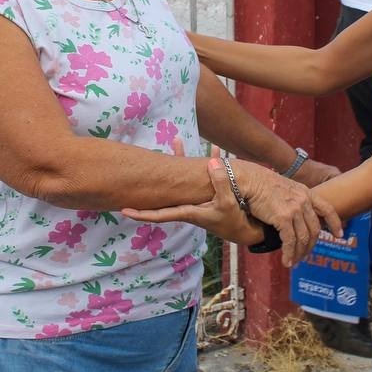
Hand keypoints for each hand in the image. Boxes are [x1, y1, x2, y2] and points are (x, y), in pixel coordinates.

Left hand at [121, 149, 266, 248]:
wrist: (247, 231)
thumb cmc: (235, 221)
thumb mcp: (228, 203)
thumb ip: (220, 183)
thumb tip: (212, 161)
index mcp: (189, 212)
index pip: (159, 215)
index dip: (141, 213)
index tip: (124, 210)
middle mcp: (189, 206)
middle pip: (167, 191)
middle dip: (155, 178)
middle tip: (141, 164)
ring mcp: (198, 200)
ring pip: (184, 179)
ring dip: (181, 160)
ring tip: (178, 140)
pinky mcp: (209, 195)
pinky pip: (203, 176)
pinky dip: (207, 163)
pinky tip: (213, 149)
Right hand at [238, 161, 343, 265]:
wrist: (249, 180)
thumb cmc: (260, 183)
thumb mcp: (284, 187)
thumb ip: (292, 200)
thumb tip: (291, 217)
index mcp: (305, 192)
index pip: (327, 209)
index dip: (335, 223)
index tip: (339, 235)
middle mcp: (303, 200)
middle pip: (314, 230)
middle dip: (310, 246)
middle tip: (303, 256)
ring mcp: (295, 209)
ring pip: (303, 238)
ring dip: (299, 254)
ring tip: (293, 262)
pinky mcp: (283, 217)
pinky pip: (290, 241)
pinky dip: (289, 253)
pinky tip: (286, 261)